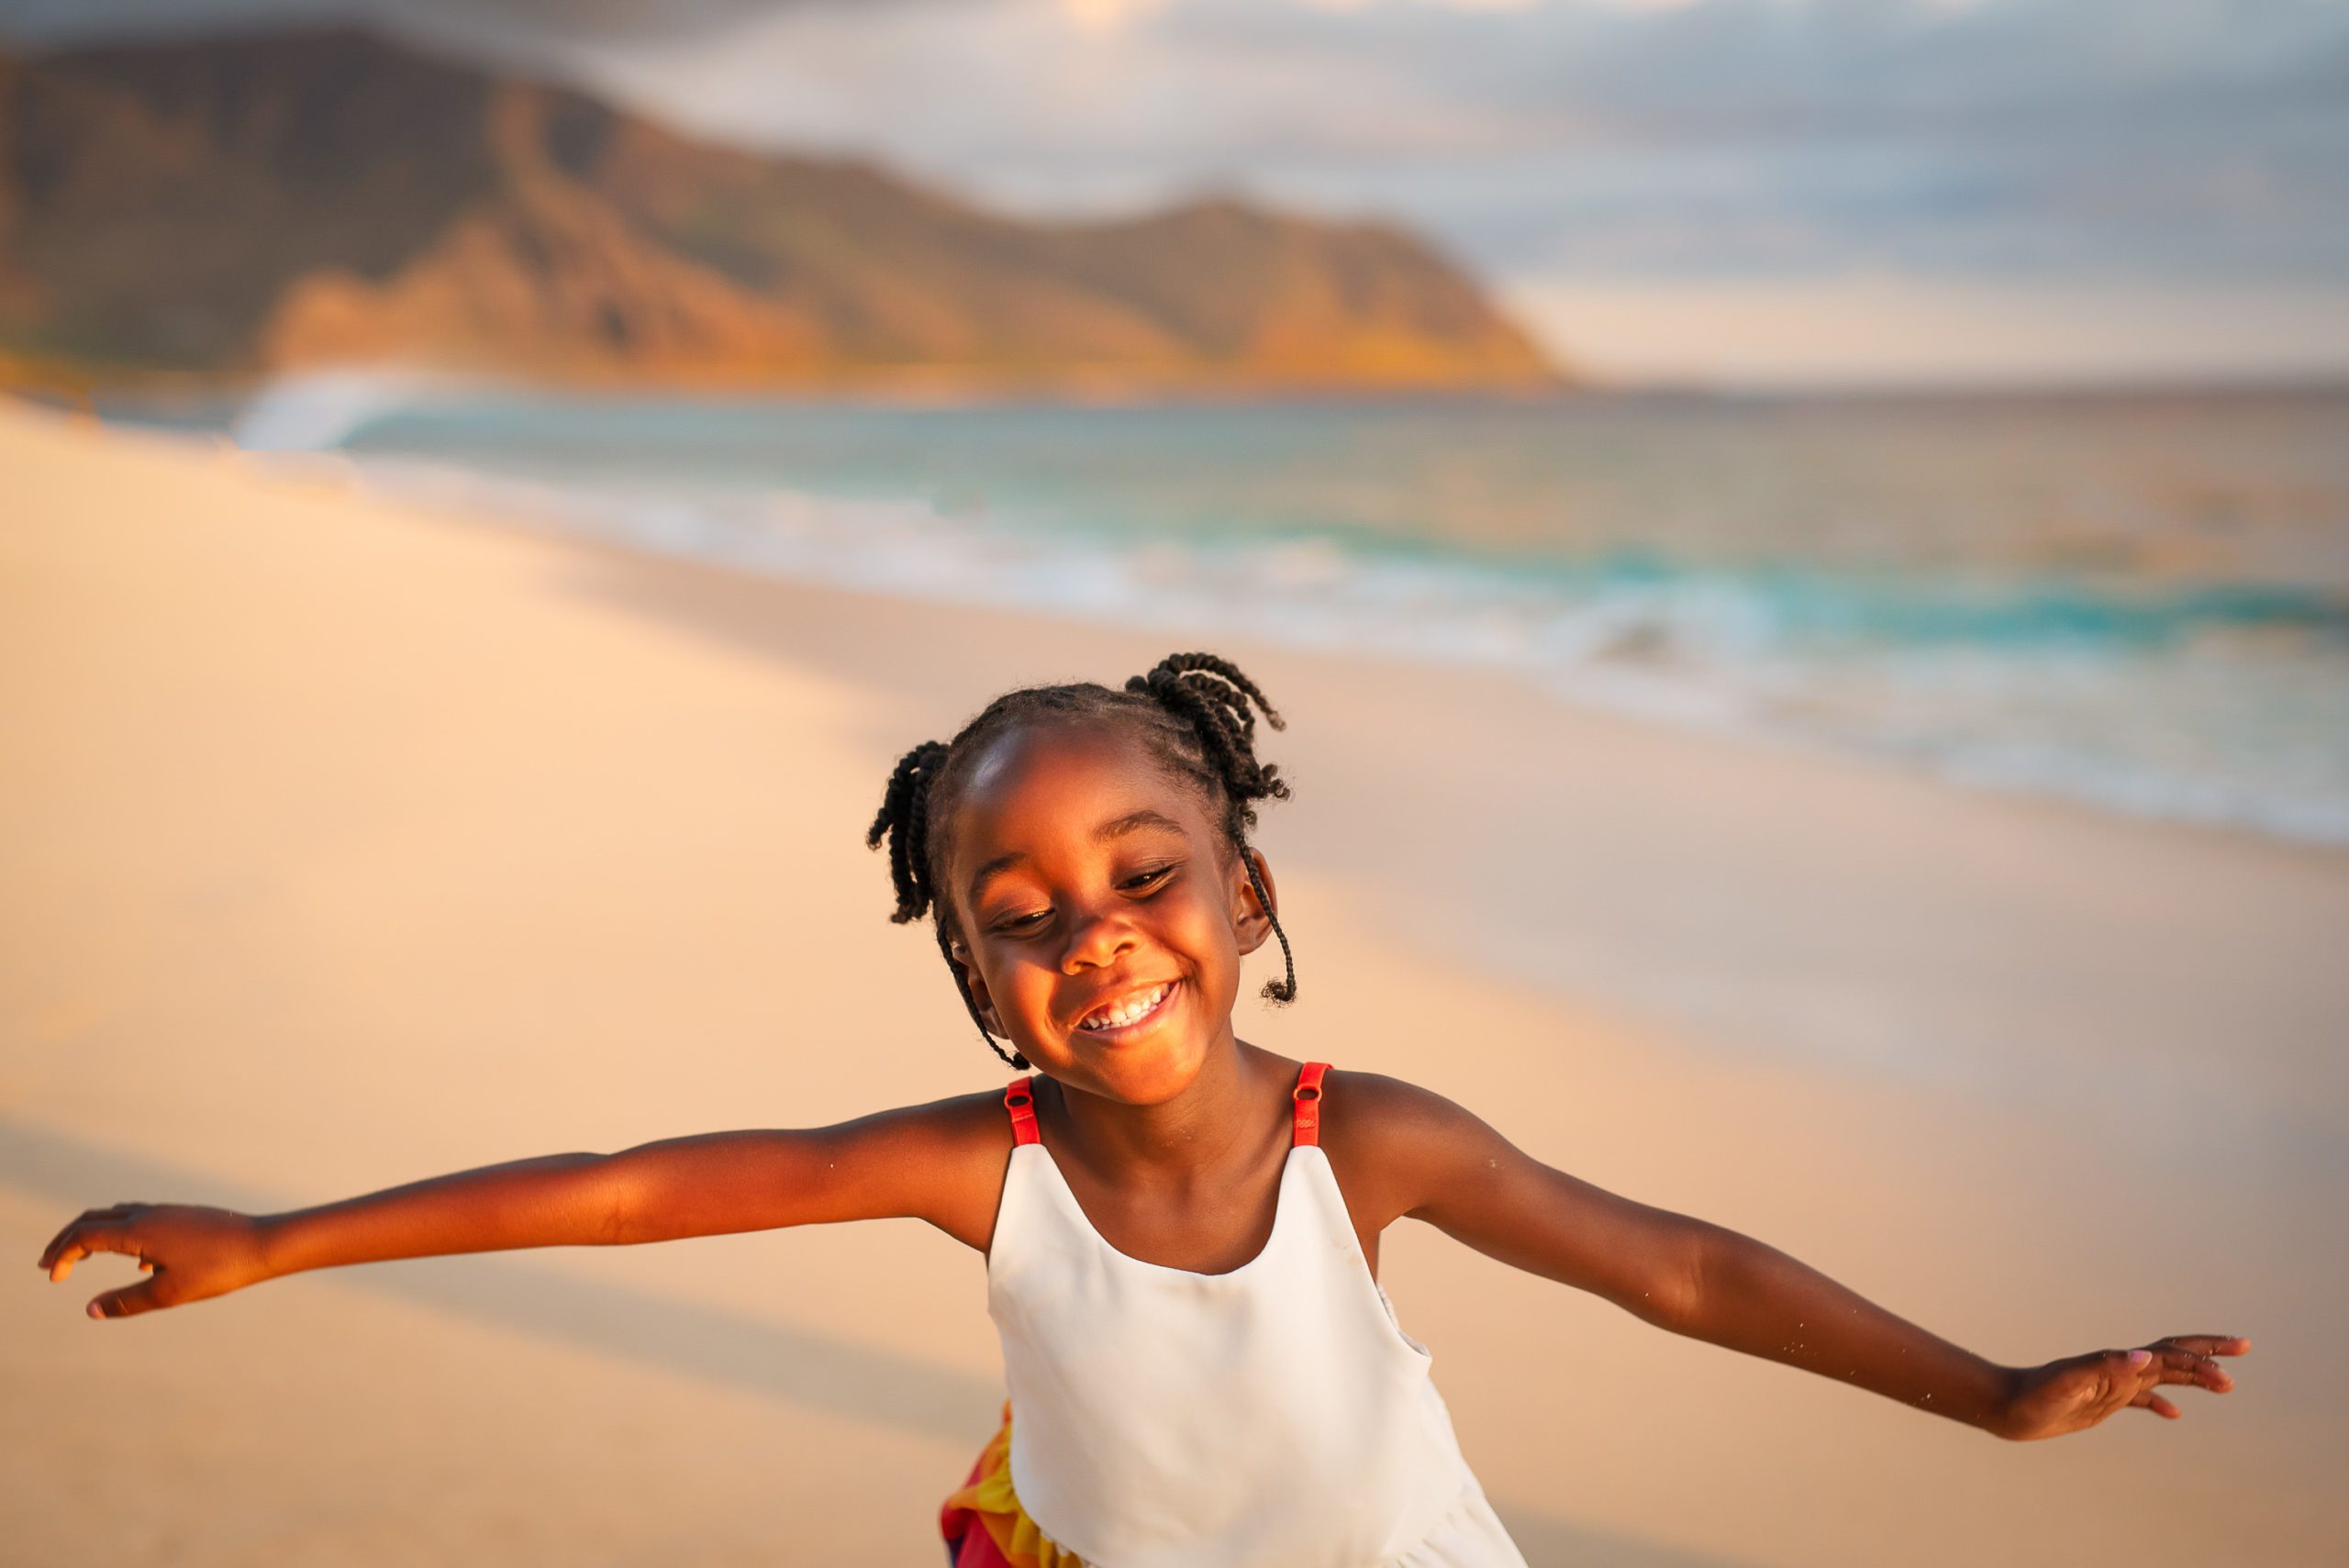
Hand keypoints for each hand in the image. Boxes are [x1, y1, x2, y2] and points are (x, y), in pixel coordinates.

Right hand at [38, 1202, 271, 1318]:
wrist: (265, 1243)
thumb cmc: (219, 1269)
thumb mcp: (169, 1293)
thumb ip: (127, 1302)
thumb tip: (90, 1310)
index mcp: (139, 1229)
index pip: (85, 1234)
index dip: (61, 1253)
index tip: (51, 1276)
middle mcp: (150, 1214)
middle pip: (95, 1219)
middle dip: (68, 1240)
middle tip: (49, 1263)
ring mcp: (169, 1212)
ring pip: (119, 1216)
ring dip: (95, 1235)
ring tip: (82, 1259)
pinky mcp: (185, 1217)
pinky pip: (144, 1221)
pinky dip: (125, 1236)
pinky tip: (141, 1263)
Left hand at [1994, 1335, 2248, 1439]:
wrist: (2005, 1405)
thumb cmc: (2034, 1396)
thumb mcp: (2069, 1384)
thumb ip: (2104, 1369)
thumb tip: (2144, 1356)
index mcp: (2116, 1363)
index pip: (2167, 1356)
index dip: (2199, 1358)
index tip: (2229, 1368)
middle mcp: (2117, 1368)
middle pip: (2171, 1356)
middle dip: (2207, 1352)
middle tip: (2243, 1347)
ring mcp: (2112, 1383)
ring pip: (2162, 1376)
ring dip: (2193, 1377)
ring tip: (2225, 1383)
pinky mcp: (2102, 1400)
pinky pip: (2139, 1400)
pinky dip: (2159, 1403)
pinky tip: (2174, 1414)